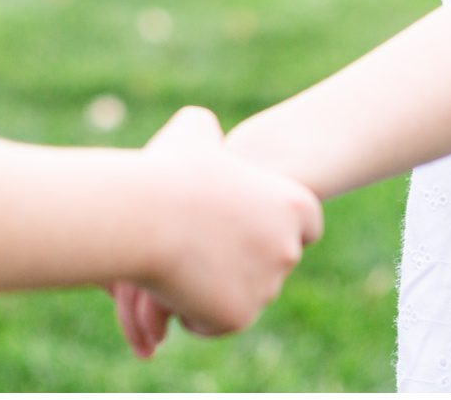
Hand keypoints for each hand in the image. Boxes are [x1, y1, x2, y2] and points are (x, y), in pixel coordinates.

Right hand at [109, 106, 321, 359]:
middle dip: (246, 261)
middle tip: (207, 248)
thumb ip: (209, 131)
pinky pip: (217, 321)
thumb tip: (205, 133)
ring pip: (245, 295)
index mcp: (293, 204)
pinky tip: (174, 286)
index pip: (307, 227)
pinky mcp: (238, 317)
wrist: (144, 217)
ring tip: (182, 262)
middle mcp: (288, 248)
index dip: (278, 227)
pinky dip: (195, 312)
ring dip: (218, 287)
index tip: (250, 226)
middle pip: (274, 262)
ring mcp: (266, 287)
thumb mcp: (192, 129)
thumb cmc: (168, 171)